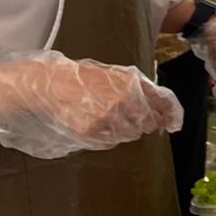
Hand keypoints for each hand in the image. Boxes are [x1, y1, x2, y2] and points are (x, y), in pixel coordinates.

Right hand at [0, 52, 182, 159]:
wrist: (42, 86)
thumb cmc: (75, 77)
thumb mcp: (110, 73)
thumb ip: (137, 87)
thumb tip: (163, 105)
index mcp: (131, 82)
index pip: (163, 102)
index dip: (171, 114)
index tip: (173, 122)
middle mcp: (125, 100)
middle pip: (148, 123)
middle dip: (143, 122)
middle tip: (125, 116)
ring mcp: (109, 118)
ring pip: (130, 134)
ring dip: (124, 130)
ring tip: (104, 117)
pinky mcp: (93, 133)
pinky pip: (110, 142)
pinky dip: (106, 137)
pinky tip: (92, 124)